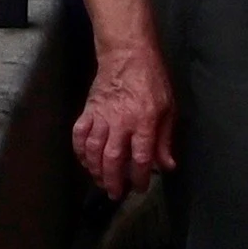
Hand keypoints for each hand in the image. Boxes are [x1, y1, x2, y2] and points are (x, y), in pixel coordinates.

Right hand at [70, 32, 179, 197]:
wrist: (127, 54)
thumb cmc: (151, 80)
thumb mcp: (168, 108)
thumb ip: (165, 139)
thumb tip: (167, 165)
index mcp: (144, 121)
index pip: (141, 157)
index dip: (140, 177)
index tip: (140, 186)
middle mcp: (120, 121)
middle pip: (113, 159)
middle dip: (114, 181)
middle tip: (116, 194)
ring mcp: (101, 116)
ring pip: (93, 150)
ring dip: (96, 171)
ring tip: (101, 181)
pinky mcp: (88, 111)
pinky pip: (79, 135)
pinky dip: (80, 152)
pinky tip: (85, 161)